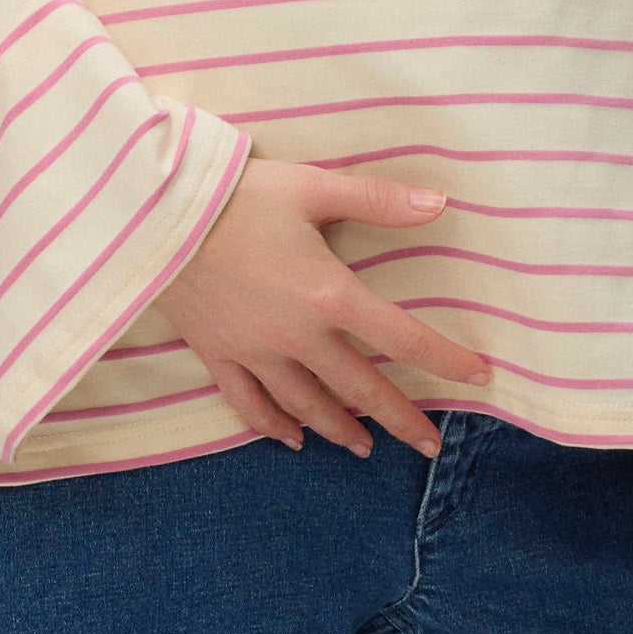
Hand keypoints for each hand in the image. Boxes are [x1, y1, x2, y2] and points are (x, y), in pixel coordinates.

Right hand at [163, 158, 490, 455]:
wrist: (153, 215)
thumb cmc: (237, 195)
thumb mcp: (313, 186)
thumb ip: (378, 200)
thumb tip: (440, 204)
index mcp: (330, 295)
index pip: (403, 339)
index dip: (445, 361)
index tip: (479, 377)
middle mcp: (299, 337)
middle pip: (362, 389)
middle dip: (400, 420)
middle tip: (428, 445)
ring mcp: (256, 353)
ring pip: (309, 406)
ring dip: (342, 430)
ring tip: (365, 447)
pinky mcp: (219, 356)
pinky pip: (250, 404)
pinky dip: (274, 427)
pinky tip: (293, 440)